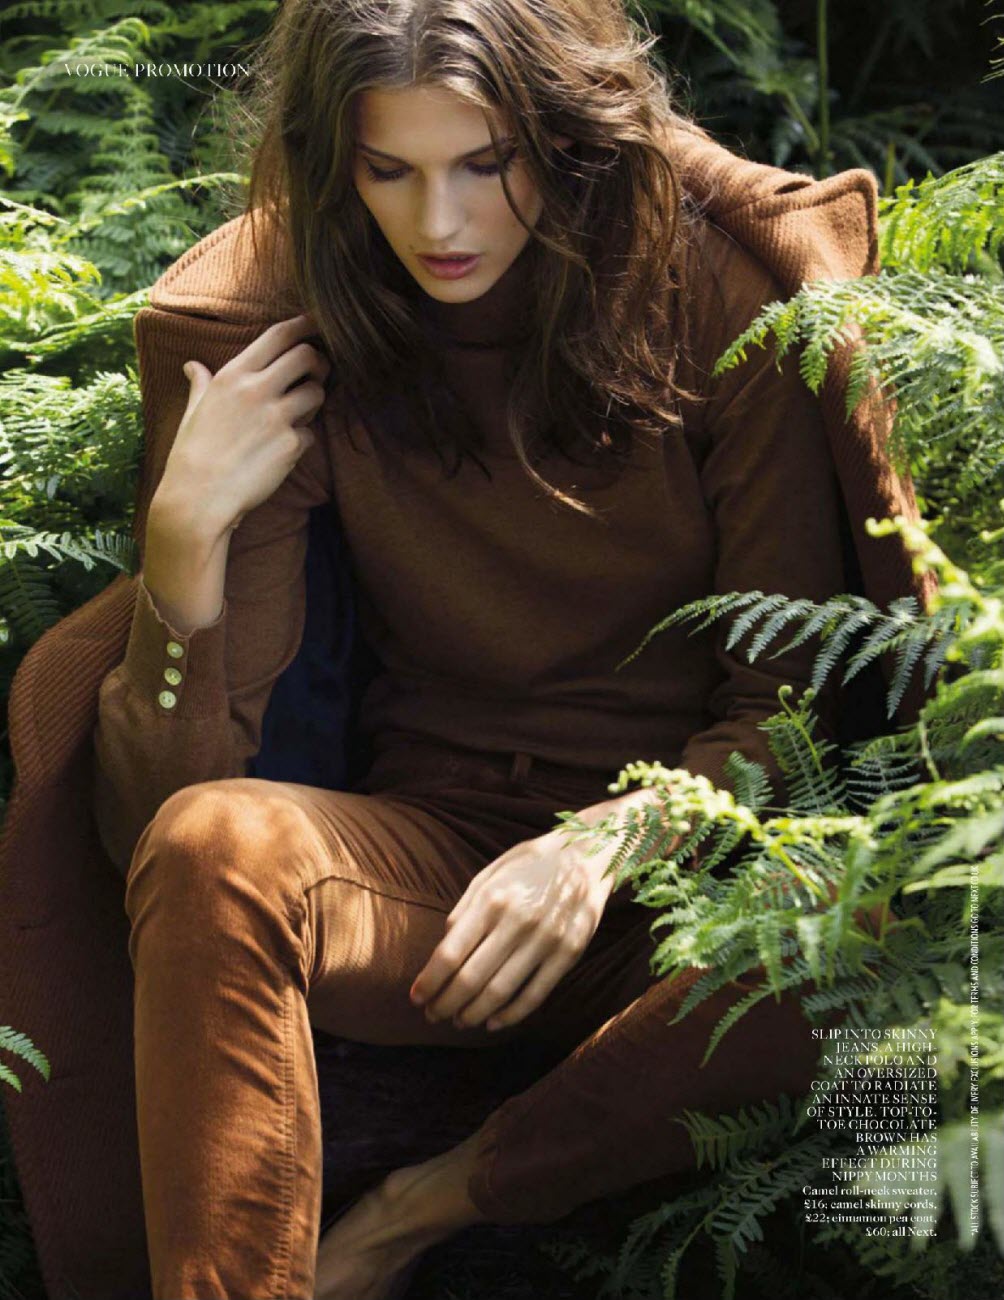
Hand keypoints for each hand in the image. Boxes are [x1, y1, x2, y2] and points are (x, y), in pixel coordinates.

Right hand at [154, 313, 330, 535]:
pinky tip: (284, 451)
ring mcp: (276, 416)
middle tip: (317, 374)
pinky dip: (303, 440)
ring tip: (299, 414)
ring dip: (315, 401)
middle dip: (319, 362)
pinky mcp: (291, 445)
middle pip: (308, 357)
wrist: (198, 499)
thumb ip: (201, 384)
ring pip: (317, 393)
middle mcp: (257, 389)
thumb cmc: (191, 455)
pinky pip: (311, 434)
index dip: (304, 325)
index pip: (278, 335)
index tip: (316, 324)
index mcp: (233, 375)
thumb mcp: (193, 412)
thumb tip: (191, 365)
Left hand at [409, 827, 617, 1032]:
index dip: (429, 982)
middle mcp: (517, 921)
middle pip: (470, 979)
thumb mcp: (491, 874)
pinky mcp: (569, 954)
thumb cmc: (531, 864)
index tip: (416, 997)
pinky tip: (492, 1022)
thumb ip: (464, 910)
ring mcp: (546, 940)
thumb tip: (442, 949)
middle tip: (433, 1015)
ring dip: (472, 1014)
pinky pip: (534, 995)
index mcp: (492, 899)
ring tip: (459, 1020)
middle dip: (445, 1004)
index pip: (450, 954)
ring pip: (499, 993)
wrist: (589, 854)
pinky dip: (509, 1016)